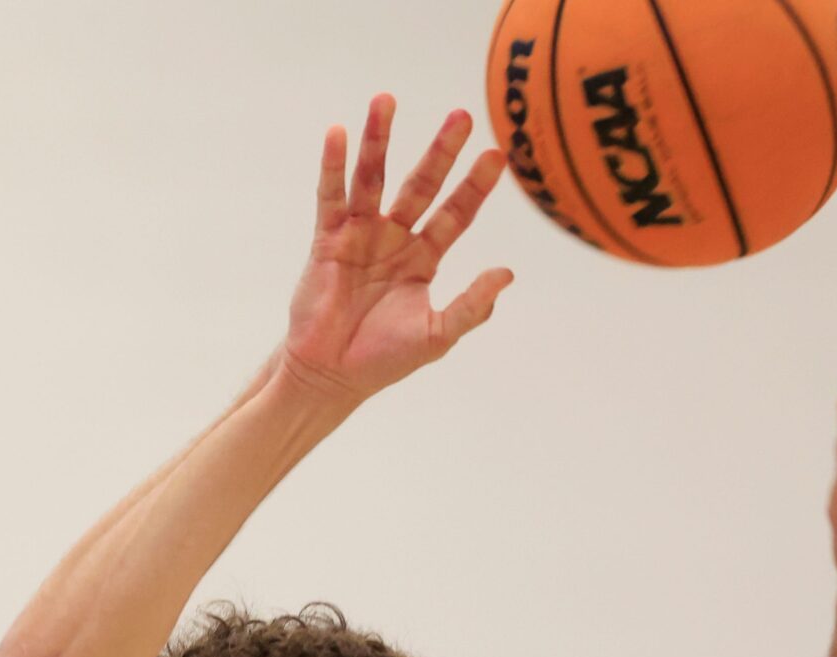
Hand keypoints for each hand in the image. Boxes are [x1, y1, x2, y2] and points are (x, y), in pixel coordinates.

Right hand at [275, 96, 513, 407]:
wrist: (330, 376)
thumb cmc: (382, 360)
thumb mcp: (436, 335)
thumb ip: (472, 306)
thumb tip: (508, 273)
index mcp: (422, 259)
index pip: (456, 213)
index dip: (475, 185)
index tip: (497, 153)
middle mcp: (393, 239)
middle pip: (421, 184)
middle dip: (440, 151)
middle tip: (462, 116)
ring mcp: (359, 236)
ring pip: (373, 179)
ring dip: (380, 140)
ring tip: (386, 100)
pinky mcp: (327, 241)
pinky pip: (331, 197)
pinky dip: (333, 166)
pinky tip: (338, 134)